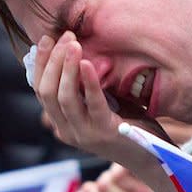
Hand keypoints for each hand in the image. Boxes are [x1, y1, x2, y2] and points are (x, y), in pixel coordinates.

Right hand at [32, 33, 157, 168]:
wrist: (151, 156)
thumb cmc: (126, 124)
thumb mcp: (99, 103)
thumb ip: (83, 87)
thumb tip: (73, 50)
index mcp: (62, 123)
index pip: (41, 90)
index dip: (40, 63)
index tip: (46, 39)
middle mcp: (67, 131)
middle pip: (47, 92)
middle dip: (52, 61)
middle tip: (65, 36)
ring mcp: (84, 134)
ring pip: (64, 98)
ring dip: (66, 67)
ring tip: (74, 44)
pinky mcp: (104, 133)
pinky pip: (93, 103)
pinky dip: (88, 82)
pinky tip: (87, 63)